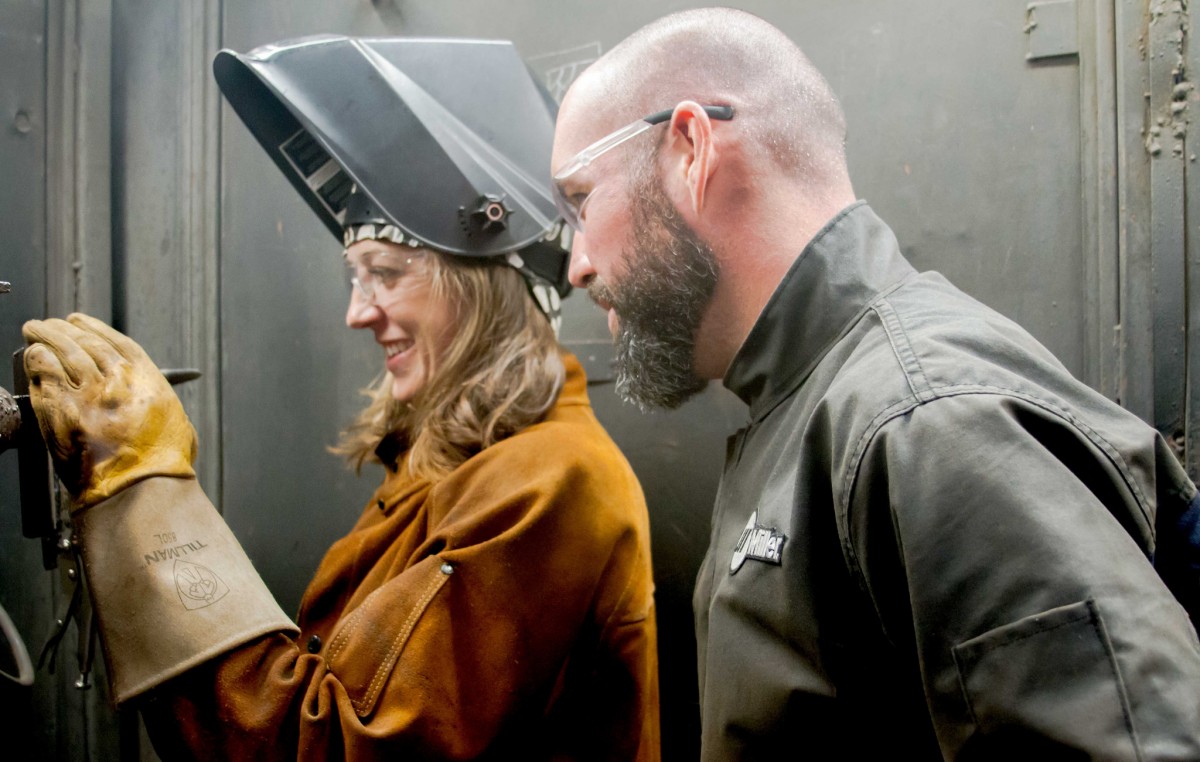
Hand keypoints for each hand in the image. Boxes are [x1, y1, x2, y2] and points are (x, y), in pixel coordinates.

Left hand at [21, 313, 196, 509]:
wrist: (139, 488)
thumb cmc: (160, 465)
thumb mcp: (175, 422)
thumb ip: (158, 403)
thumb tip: (151, 401)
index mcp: (146, 379)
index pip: (114, 341)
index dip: (93, 327)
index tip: (80, 321)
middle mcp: (116, 379)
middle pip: (84, 340)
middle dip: (64, 328)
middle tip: (49, 323)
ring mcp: (86, 392)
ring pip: (61, 350)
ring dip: (45, 336)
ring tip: (35, 330)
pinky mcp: (60, 409)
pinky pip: (42, 372)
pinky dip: (35, 360)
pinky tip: (32, 357)